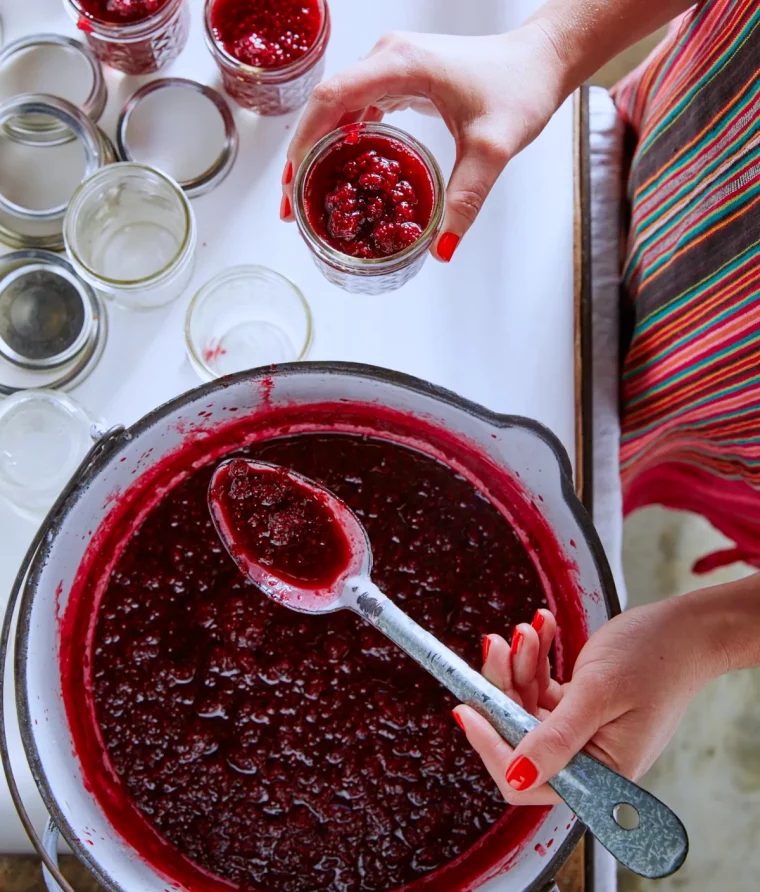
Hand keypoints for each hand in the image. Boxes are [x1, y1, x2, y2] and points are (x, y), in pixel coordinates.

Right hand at [281, 24, 566, 259]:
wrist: (540, 61)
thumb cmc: (520, 88)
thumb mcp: (493, 148)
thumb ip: (465, 198)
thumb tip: (440, 247)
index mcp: (401, 64)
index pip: (332, 100)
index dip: (305, 142)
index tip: (293, 185)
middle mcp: (388, 59)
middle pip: (326, 106)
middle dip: (304, 155)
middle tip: (293, 207)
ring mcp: (392, 67)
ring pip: (338, 109)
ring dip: (320, 150)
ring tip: (310, 195)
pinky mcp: (400, 79)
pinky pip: (359, 110)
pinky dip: (344, 142)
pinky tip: (343, 173)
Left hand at [454, 598, 719, 805]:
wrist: (686, 629)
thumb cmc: (655, 659)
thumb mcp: (599, 695)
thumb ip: (556, 739)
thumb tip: (516, 776)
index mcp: (600, 774)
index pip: (527, 781)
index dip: (492, 748)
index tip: (466, 710)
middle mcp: (588, 760)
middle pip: (519, 738)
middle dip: (503, 689)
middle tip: (498, 645)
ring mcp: (582, 734)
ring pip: (524, 708)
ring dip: (518, 666)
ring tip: (527, 630)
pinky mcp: (579, 709)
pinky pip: (539, 690)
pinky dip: (535, 660)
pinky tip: (540, 629)